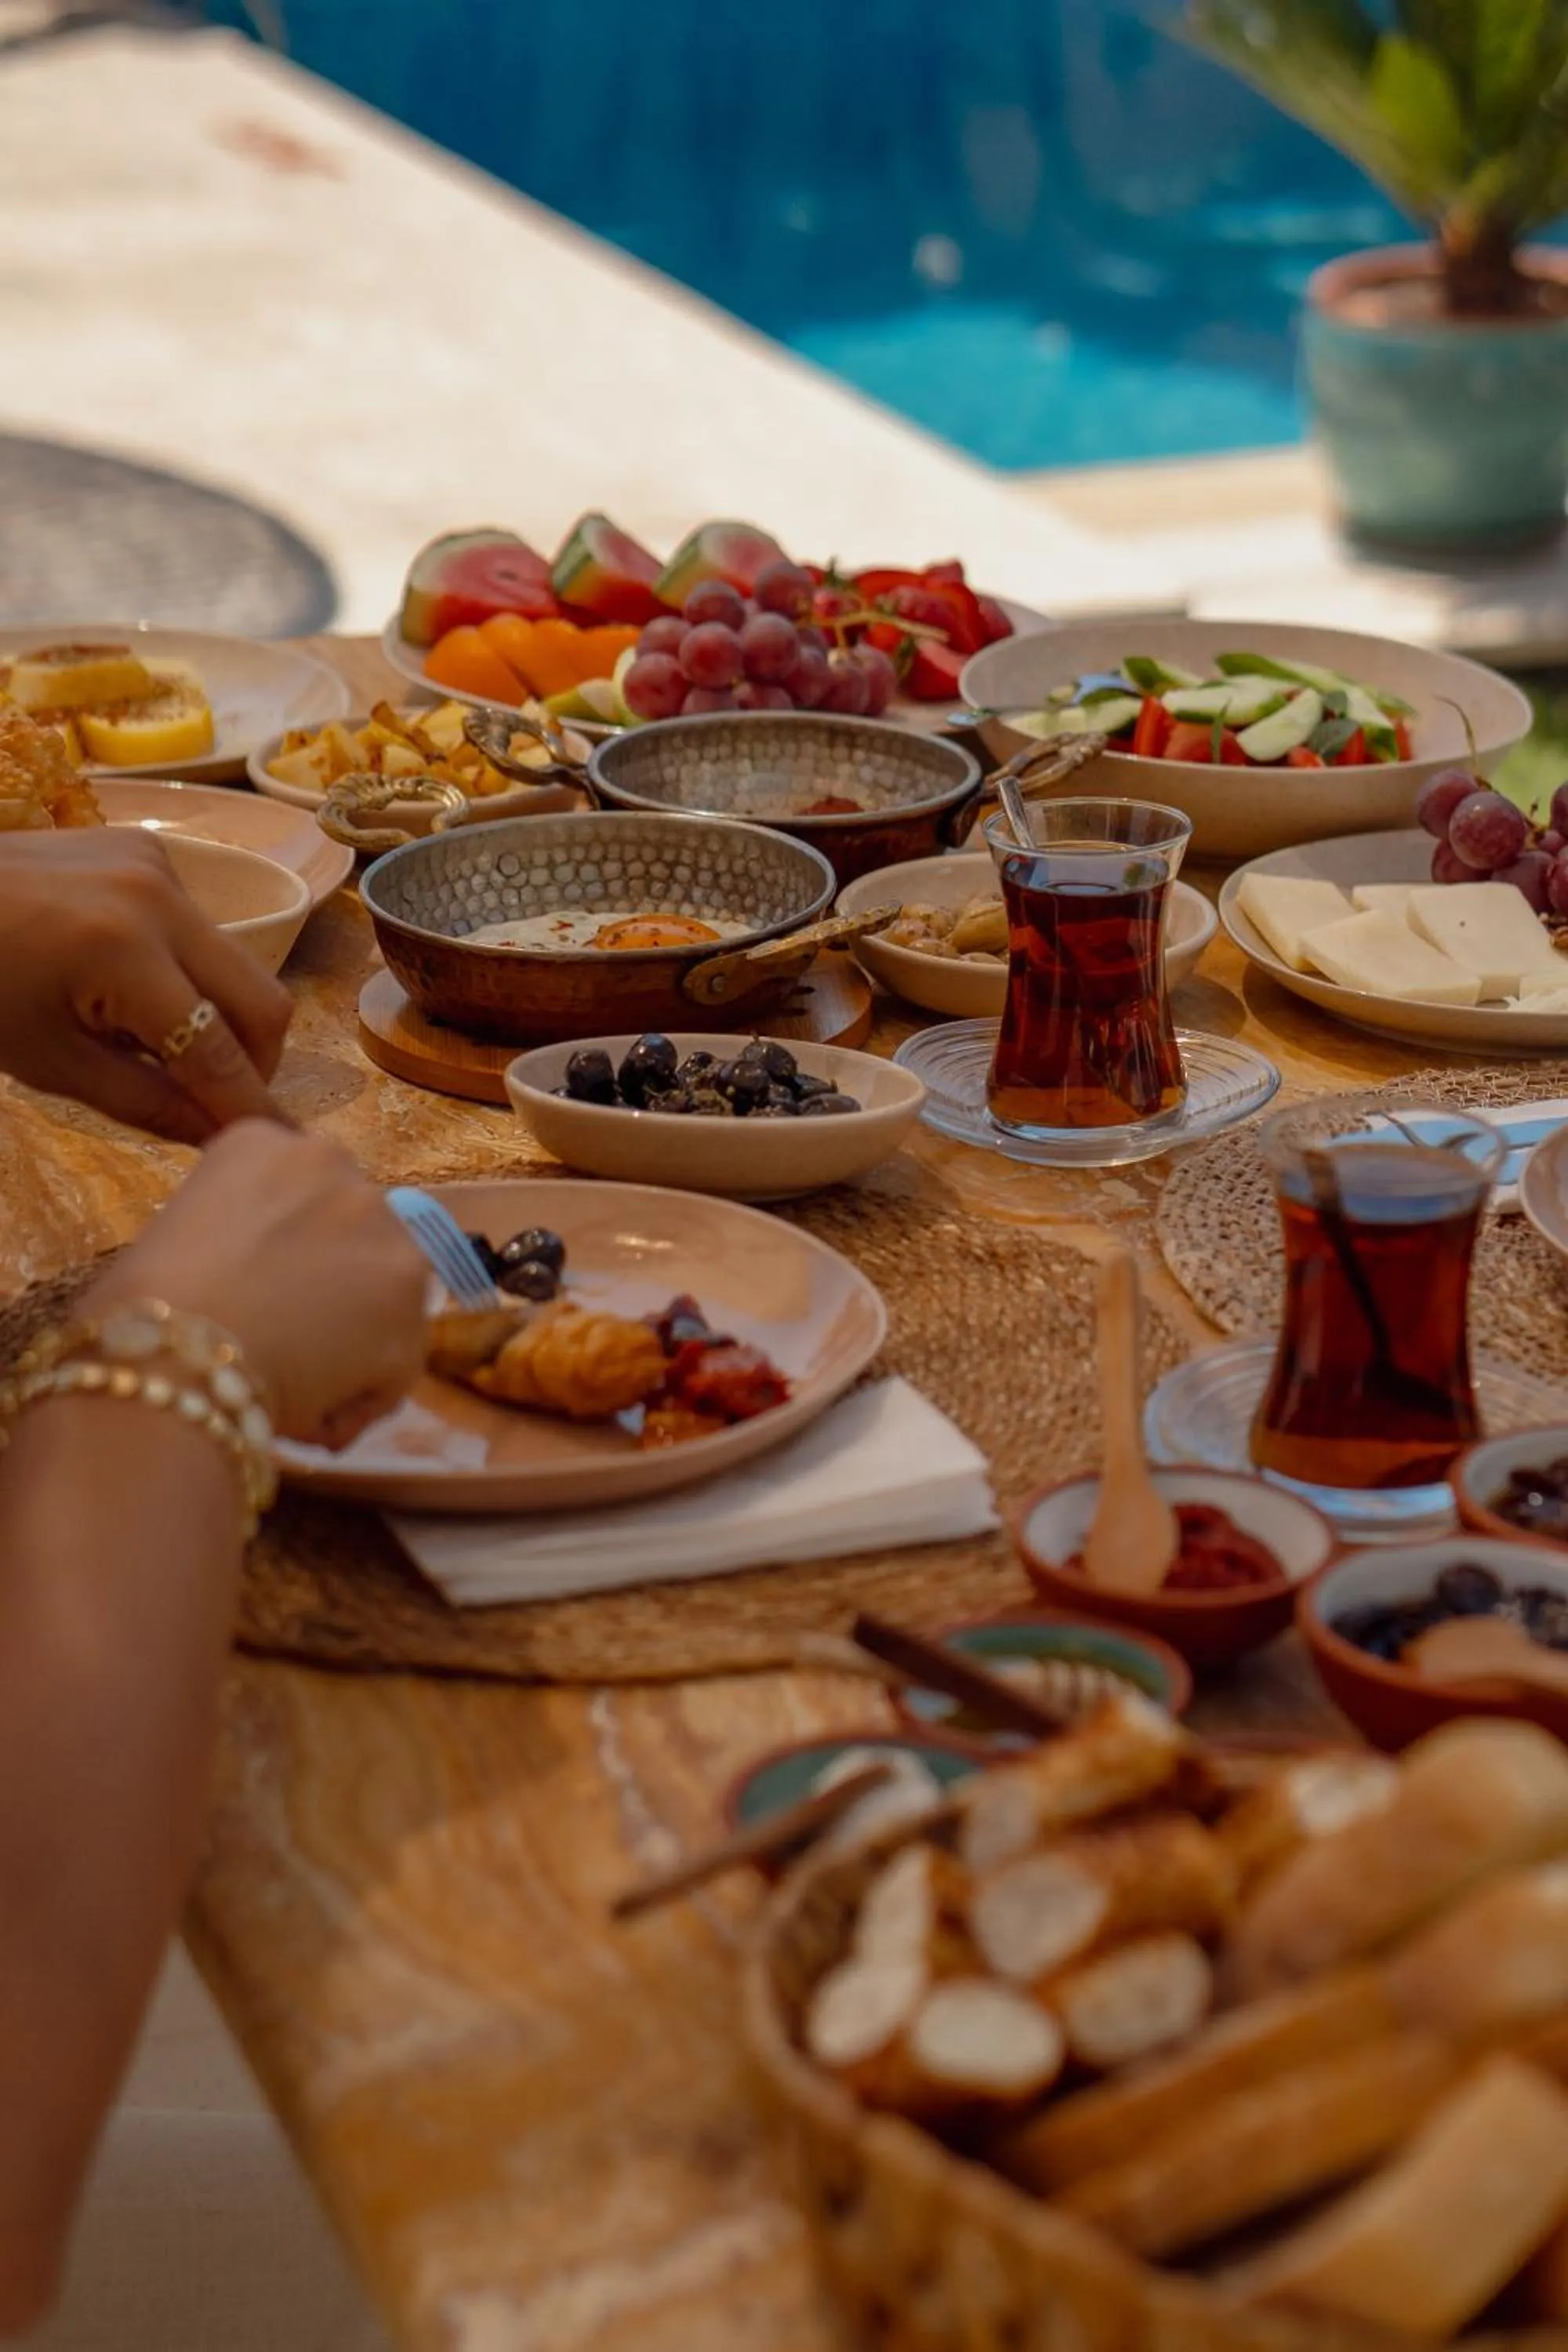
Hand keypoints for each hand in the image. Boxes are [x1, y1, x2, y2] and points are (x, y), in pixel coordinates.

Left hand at [0, 829, 292, 1141]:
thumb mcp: (49, 1062)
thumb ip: (145, 1102)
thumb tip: (217, 1135)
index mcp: (123, 952)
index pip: (217, 1050)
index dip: (249, 1108)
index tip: (274, 1146)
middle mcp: (159, 898)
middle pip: (262, 1001)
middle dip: (254, 1064)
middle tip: (220, 1100)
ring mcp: (159, 867)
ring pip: (237, 965)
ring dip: (218, 1018)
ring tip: (157, 1043)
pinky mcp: (150, 852)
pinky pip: (201, 930)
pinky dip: (187, 973)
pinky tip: (133, 987)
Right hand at [84, 1124, 428, 1446]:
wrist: (169, 1357)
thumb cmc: (143, 1308)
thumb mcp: (186, 1232)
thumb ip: (244, 1232)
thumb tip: (271, 1277)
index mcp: (267, 1144)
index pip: (305, 1193)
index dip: (290, 1252)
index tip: (260, 1290)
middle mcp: (338, 1167)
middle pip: (354, 1238)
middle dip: (332, 1288)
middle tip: (280, 1338)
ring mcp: (385, 1229)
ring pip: (384, 1302)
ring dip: (349, 1346)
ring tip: (288, 1383)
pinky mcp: (412, 1301)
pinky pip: (395, 1368)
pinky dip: (358, 1401)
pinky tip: (307, 1415)